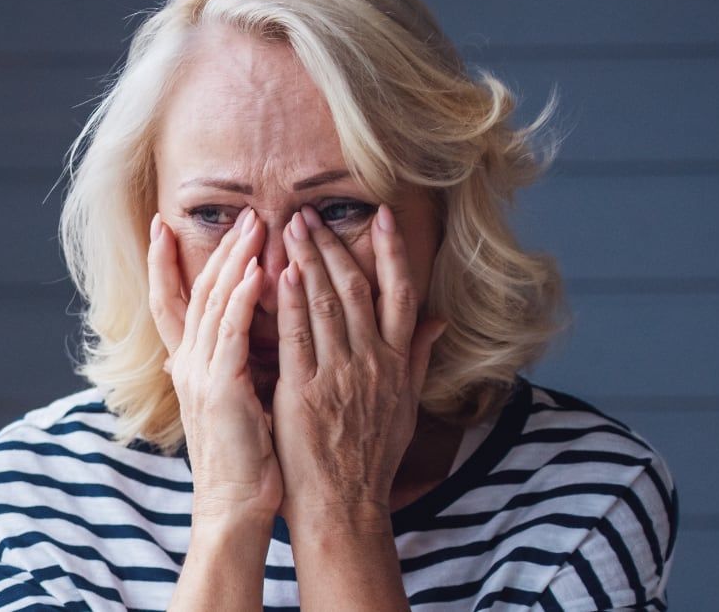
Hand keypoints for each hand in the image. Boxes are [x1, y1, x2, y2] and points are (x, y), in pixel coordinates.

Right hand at [147, 207, 282, 520]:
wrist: (233, 505)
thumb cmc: (242, 458)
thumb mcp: (232, 402)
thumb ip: (231, 366)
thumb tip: (240, 341)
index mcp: (188, 367)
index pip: (170, 303)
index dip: (163, 263)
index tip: (163, 226)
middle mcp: (186, 364)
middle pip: (195, 291)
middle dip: (216, 249)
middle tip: (238, 213)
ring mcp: (200, 374)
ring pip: (213, 303)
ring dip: (234, 260)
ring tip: (254, 225)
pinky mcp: (221, 387)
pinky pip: (231, 332)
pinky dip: (242, 297)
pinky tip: (258, 269)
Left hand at [272, 204, 445, 521]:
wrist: (344, 505)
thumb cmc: (370, 457)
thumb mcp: (406, 406)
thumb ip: (418, 358)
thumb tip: (438, 320)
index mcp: (397, 363)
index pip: (400, 294)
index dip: (391, 252)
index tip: (382, 216)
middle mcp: (373, 362)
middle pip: (355, 290)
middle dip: (333, 246)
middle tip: (310, 213)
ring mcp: (339, 376)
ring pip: (324, 305)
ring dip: (307, 261)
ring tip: (291, 228)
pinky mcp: (305, 393)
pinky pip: (297, 338)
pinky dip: (290, 303)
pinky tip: (280, 273)